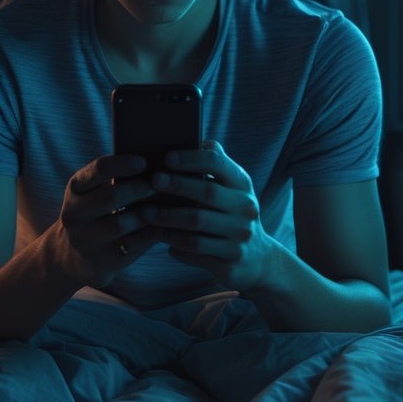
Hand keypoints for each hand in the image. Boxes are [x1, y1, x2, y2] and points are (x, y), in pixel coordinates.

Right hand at [48, 154, 157, 287]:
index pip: (96, 170)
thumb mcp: (95, 191)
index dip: (121, 164)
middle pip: (110, 196)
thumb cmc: (97, 211)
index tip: (143, 161)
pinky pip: (132, 244)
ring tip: (167, 202)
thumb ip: (116, 177)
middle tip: (161, 182)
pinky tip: (166, 223)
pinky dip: (151, 232)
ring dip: (147, 211)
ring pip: (121, 223)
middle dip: (139, 188)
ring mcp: (86, 239)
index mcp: (75, 188)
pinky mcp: (102, 260)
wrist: (76, 255)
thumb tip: (156, 164)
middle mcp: (74, 214)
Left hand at [137, 140, 274, 290]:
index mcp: (243, 185)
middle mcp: (246, 209)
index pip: (218, 164)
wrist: (258, 259)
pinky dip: (174, 243)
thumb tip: (198, 138)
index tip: (167, 157)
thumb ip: (217, 165)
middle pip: (207, 193)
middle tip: (151, 181)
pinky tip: (158, 237)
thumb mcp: (232, 188)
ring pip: (196, 227)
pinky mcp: (230, 263)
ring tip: (144, 213)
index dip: (192, 159)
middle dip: (177, 186)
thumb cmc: (232, 214)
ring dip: (167, 219)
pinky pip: (194, 251)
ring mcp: (240, 238)